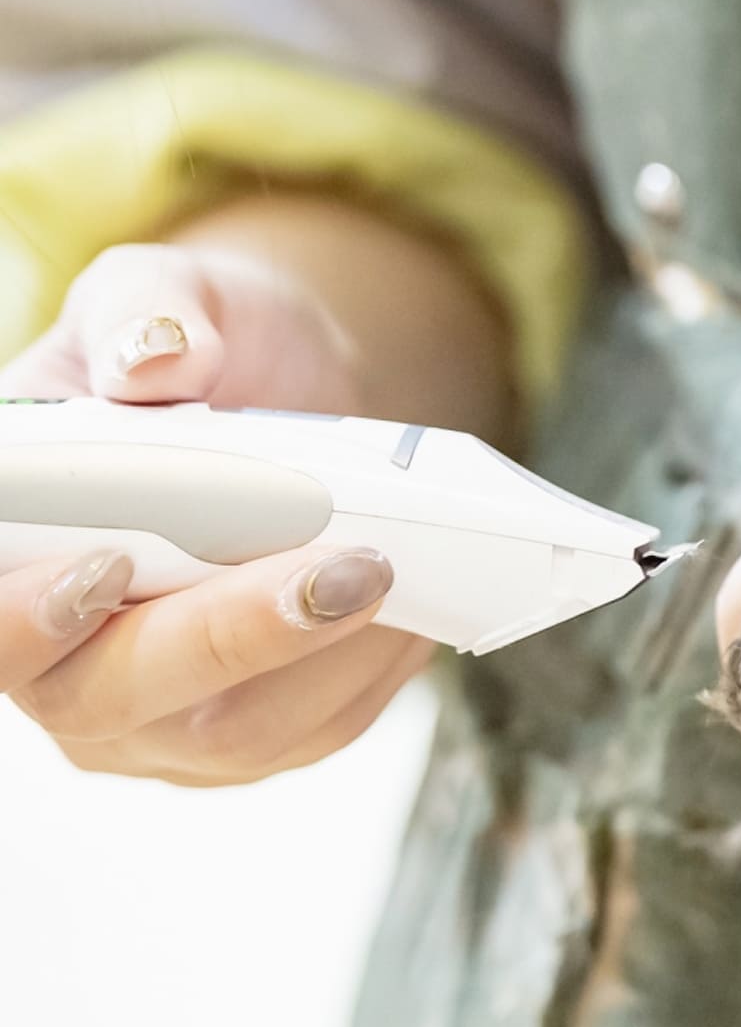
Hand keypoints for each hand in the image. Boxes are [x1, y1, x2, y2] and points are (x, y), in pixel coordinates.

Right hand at [0, 239, 431, 784]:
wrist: (290, 392)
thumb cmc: (204, 349)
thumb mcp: (165, 293)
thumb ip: (144, 310)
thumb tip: (159, 359)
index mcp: (9, 554)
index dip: (26, 616)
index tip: (108, 566)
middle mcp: (63, 659)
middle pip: (114, 693)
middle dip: (229, 634)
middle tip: (339, 566)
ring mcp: (158, 715)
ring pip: (232, 730)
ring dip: (322, 652)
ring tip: (392, 566)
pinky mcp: (256, 733)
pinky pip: (318, 727)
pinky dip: (371, 664)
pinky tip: (415, 597)